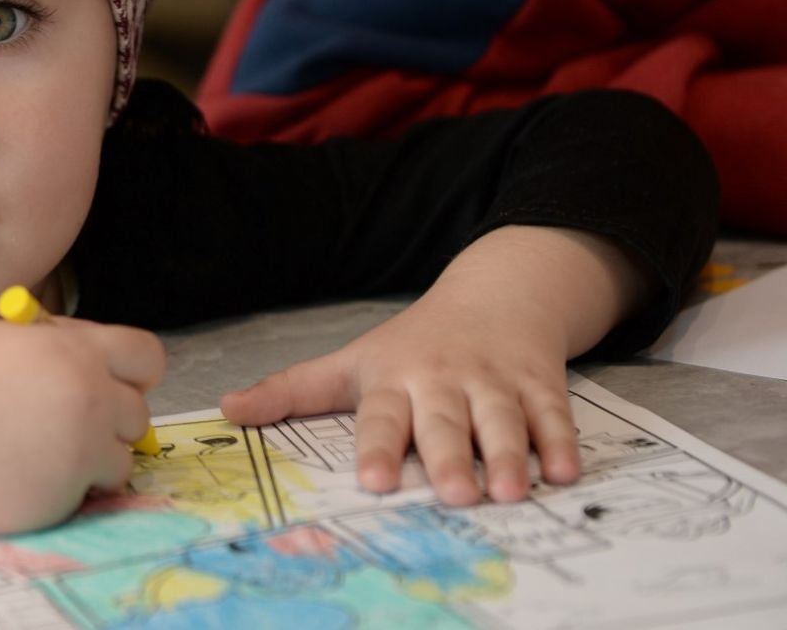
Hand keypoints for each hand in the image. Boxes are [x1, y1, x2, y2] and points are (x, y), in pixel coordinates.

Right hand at [0, 317, 163, 533]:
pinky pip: (84, 496)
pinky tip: (16, 473)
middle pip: (138, 413)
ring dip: (91, 458)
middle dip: (108, 417)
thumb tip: (90, 359)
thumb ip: (56, 345)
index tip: (107, 381)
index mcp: (74, 350)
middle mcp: (89, 401)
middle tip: (60, 420)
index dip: (128, 370)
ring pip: (119, 460)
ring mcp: (77, 456)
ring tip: (35, 450)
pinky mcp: (59, 503)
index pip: (146, 356)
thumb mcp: (1, 336)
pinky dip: (62, 489)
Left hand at [220, 226, 645, 505]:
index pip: (381, 417)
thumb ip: (291, 391)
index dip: (378, 448)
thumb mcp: (348, 363)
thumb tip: (225, 410)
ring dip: (506, 455)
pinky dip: (561, 442)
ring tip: (507, 492)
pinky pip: (552, 414)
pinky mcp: (539, 383)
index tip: (373, 481)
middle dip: (447, 456)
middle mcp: (442, 380)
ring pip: (501, 420)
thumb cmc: (411, 344)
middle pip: (443, 421)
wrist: (493, 296)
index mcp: (393, 380)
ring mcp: (494, 381)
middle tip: (452, 494)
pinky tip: (565, 472)